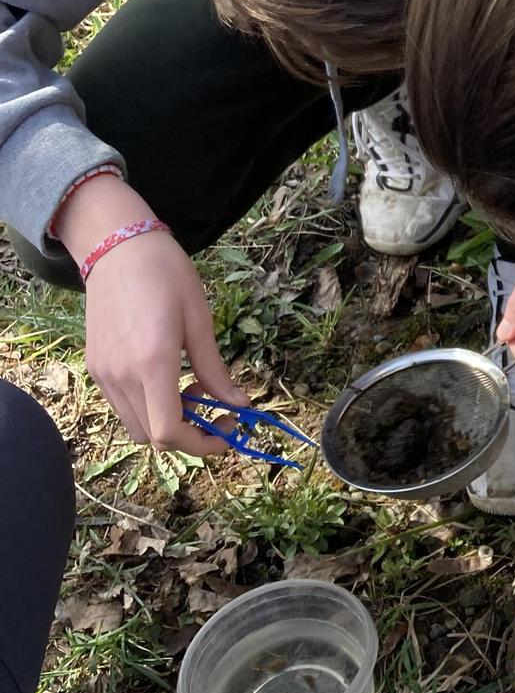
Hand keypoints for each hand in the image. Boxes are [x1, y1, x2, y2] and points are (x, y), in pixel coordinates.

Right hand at [56, 175, 247, 455]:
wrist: (118, 248)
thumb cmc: (167, 276)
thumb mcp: (200, 321)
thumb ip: (215, 370)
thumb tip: (239, 404)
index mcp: (152, 363)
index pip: (168, 432)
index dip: (201, 444)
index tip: (227, 432)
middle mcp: (121, 376)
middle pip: (152, 437)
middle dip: (189, 435)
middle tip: (218, 411)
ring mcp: (103, 374)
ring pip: (136, 425)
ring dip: (167, 423)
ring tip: (193, 390)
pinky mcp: (95, 367)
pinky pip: (122, 405)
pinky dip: (149, 407)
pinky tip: (167, 380)